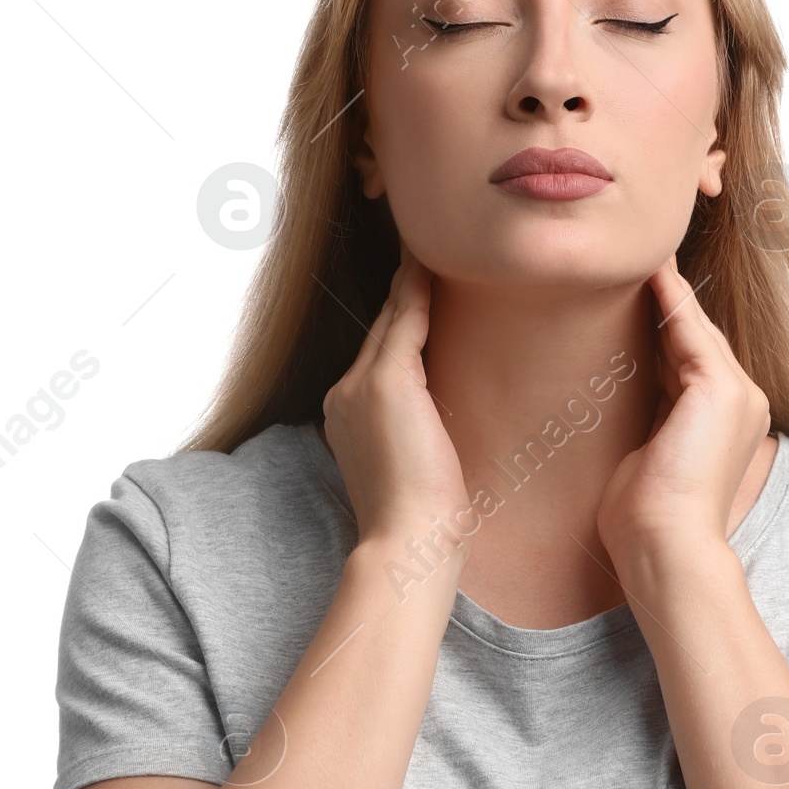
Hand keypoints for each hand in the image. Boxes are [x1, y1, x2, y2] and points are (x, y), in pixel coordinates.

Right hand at [321, 243, 471, 557]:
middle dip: (402, 295)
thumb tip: (444, 425)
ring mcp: (359, 385)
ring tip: (431, 247)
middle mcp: (344, 394)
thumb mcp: (417, 467)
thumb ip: (419, 434)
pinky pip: (406, 320)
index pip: (380, 357)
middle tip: (425, 250)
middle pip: (381, 331)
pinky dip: (418, 289)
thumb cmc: (424, 521)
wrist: (409, 542)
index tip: (418, 297)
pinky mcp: (384, 381)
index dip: (399, 324)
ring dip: (410, 283)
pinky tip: (431, 262)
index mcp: (350, 417)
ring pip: (392, 320)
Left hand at [595, 256, 770, 579]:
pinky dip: (670, 300)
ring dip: (667, 288)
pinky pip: (689, 331)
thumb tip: (622, 395)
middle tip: (635, 256)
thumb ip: (650, 419)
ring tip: (640, 251)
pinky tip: (649, 272)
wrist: (665, 547)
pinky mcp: (722, 391)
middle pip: (697, 337)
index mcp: (726, 421)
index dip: (664, 324)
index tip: (636, 292)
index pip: (691, 359)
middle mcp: (742, 403)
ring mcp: (738, 395)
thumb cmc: (645, 520)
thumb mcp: (648, 455)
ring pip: (695, 328)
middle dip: (667, 298)